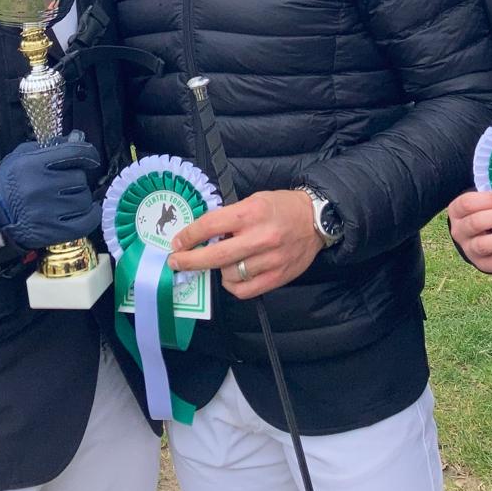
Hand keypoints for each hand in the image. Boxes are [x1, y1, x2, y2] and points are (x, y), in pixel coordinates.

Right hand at [0, 132, 101, 249]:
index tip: (91, 157)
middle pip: (79, 178)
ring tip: (69, 197)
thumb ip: (51, 147)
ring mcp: (46, 213)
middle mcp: (39, 188)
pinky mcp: (51, 233)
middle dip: (77, 178)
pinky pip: (85, 223)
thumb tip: (79, 138)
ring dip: (81, 197)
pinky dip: (90, 215)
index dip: (89, 153)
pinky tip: (85, 210)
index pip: (73, 153)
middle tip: (67, 182)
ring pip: (83, 200)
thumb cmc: (8, 181)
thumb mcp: (23, 156)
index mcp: (31, 165)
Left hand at [167, 190, 321, 299]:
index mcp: (251, 213)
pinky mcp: (278, 277)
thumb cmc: (281, 207)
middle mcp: (260, 237)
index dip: (189, 236)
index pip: (211, 226)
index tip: (177, 243)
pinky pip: (244, 290)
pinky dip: (232, 285)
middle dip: (189, 261)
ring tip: (220, 262)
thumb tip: (202, 235)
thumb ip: (230, 217)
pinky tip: (232, 276)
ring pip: (229, 275)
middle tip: (175, 262)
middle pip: (215, 256)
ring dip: (217, 270)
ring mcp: (270, 260)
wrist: (316, 220)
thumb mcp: (253, 201)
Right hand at [447, 190, 491, 273]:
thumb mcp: (484, 204)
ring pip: (484, 245)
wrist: (479, 238)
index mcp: (457, 211)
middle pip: (476, 223)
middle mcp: (459, 231)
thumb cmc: (485, 214)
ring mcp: (469, 249)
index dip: (488, 200)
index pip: (467, 203)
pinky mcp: (483, 264)